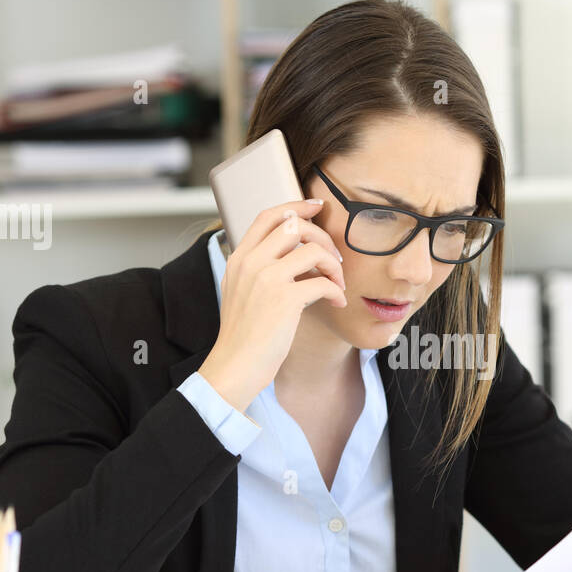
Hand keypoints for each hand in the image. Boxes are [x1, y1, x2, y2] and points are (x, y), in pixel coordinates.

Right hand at [197, 198, 346, 409]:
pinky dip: (336, 291)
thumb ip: (258, 268)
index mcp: (239, 258)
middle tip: (334, 259)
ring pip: (313, 250)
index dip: (296, 205)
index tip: (317, 206)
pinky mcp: (284, 300)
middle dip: (322, 237)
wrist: (234, 366)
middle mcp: (251, 263)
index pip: (268, 216)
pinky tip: (336, 303)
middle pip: (294, 226)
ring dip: (333, 266)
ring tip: (337, 284)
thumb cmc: (243, 335)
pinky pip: (323, 282)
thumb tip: (294, 254)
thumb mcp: (240, 292)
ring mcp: (267, 279)